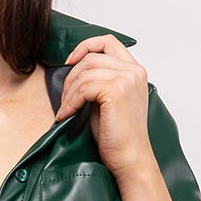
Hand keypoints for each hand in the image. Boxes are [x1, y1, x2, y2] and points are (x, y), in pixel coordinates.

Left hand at [56, 35, 155, 180]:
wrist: (129, 158)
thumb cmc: (118, 136)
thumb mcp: (109, 100)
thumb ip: (99, 80)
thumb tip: (74, 71)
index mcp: (135, 70)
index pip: (108, 41)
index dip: (85, 46)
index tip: (70, 61)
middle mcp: (133, 71)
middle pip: (91, 58)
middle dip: (71, 77)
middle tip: (65, 98)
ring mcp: (126, 79)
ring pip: (84, 73)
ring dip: (69, 92)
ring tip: (66, 109)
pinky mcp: (116, 91)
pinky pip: (83, 88)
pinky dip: (70, 102)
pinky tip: (67, 115)